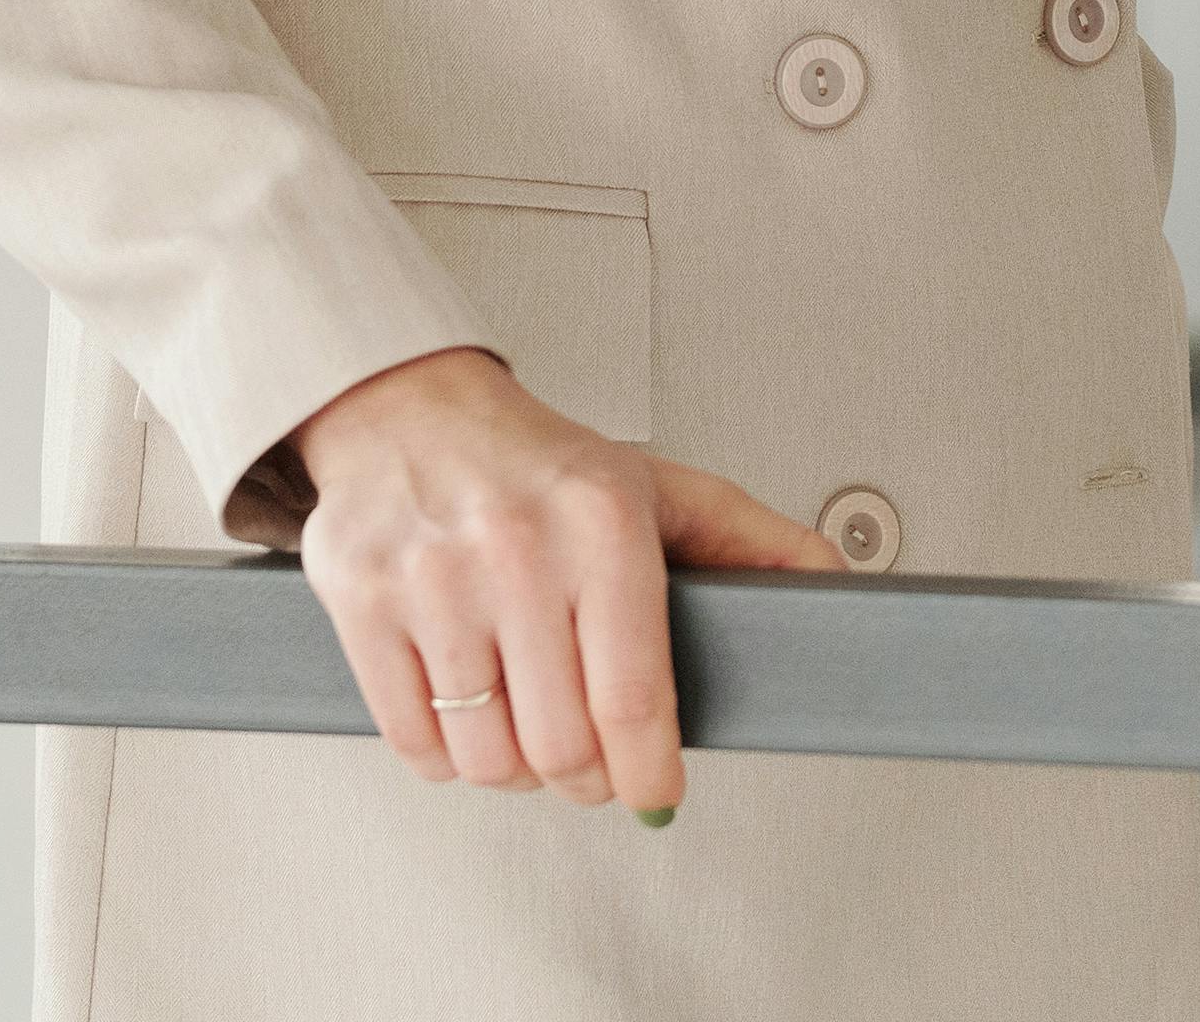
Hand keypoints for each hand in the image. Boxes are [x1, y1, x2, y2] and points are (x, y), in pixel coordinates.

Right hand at [279, 348, 846, 820]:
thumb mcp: (658, 486)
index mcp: (601, 521)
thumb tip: (837, 588)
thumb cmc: (535, 461)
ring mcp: (432, 580)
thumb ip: (751, 544)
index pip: (634, 699)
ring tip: (531, 733)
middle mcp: (515, 549)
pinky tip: (470, 720)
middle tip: (595, 765)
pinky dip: (447, 759)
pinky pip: (413, 743)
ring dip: (517, 773)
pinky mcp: (361, 604)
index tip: (657, 791)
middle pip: (562, 746)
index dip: (649, 773)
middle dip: (588, 779)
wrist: (406, 408)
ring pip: (488, 759)